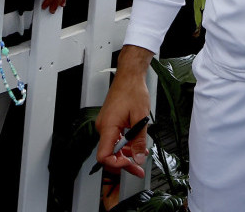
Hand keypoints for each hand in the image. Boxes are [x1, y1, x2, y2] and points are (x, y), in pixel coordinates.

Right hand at [95, 46, 152, 177]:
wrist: (129, 76)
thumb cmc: (132, 90)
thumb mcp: (140, 119)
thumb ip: (139, 141)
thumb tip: (137, 158)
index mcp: (108, 126)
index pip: (104, 156)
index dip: (117, 164)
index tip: (130, 164)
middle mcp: (103, 127)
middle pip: (110, 154)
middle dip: (125, 163)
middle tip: (138, 169)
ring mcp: (106, 124)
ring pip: (114, 147)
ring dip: (127, 154)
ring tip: (141, 155)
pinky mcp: (110, 122)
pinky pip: (115, 138)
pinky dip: (125, 144)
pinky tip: (136, 145)